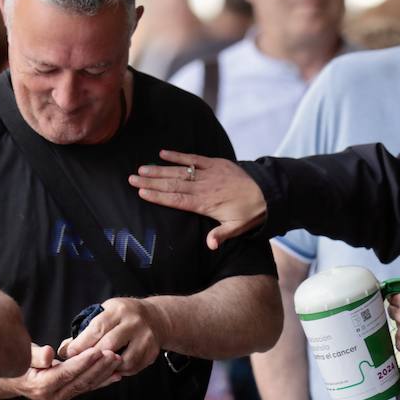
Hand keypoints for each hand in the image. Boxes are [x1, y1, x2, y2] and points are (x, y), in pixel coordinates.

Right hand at [0, 343, 122, 399]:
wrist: (13, 379)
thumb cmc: (17, 362)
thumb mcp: (21, 356)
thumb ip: (35, 355)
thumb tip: (49, 354)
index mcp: (41, 385)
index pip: (66, 373)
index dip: (82, 362)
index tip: (97, 350)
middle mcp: (52, 395)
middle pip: (80, 381)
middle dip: (98, 367)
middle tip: (113, 354)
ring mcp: (61, 397)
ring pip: (86, 385)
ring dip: (103, 373)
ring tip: (117, 360)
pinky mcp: (67, 394)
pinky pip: (86, 387)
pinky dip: (102, 380)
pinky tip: (115, 374)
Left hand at [58, 297, 164, 376]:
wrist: (155, 318)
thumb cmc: (122, 317)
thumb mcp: (105, 314)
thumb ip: (85, 331)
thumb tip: (64, 350)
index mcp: (118, 310)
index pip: (97, 329)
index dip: (81, 344)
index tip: (69, 354)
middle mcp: (134, 323)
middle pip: (109, 346)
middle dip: (91, 358)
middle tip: (80, 365)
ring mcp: (146, 338)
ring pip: (122, 361)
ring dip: (107, 368)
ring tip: (97, 368)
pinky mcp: (152, 352)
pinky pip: (133, 368)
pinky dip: (120, 371)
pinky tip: (112, 369)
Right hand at [129, 150, 266, 249]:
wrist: (267, 192)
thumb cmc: (249, 213)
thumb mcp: (237, 228)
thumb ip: (221, 235)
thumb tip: (210, 246)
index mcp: (205, 204)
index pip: (177, 199)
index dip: (158, 196)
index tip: (141, 192)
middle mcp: (203, 187)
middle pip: (173, 184)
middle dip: (151, 181)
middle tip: (132, 179)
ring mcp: (208, 174)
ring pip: (179, 171)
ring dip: (159, 169)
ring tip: (141, 168)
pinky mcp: (215, 163)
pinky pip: (193, 158)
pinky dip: (178, 155)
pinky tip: (162, 153)